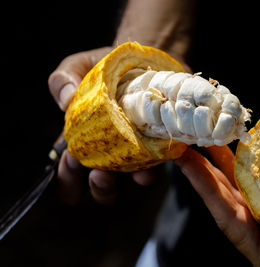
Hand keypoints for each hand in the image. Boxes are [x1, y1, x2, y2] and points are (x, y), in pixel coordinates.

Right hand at [48, 47, 161, 204]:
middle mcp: (113, 148)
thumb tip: (65, 101)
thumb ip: (63, 80)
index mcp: (88, 137)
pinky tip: (150, 166)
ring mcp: (139, 147)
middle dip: (100, 186)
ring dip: (130, 180)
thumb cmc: (107, 66)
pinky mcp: (160, 140)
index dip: (67, 179)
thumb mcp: (79, 67)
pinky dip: (155, 166)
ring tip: (133, 173)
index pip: (72, 167)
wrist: (145, 58)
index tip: (69, 177)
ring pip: (133, 176)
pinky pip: (160, 160)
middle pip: (104, 181)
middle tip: (99, 176)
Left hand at [174, 147, 259, 266]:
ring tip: (208, 136)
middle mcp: (255, 220)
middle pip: (223, 190)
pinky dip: (251, 161)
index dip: (201, 183)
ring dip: (223, 159)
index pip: (221, 208)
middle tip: (186, 140)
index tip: (183, 160)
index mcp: (254, 238)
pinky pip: (259, 178)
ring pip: (238, 181)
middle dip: (203, 166)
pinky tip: (245, 146)